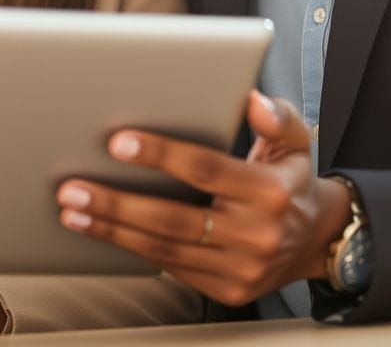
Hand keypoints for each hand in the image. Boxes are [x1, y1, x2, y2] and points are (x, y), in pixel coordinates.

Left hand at [54, 91, 351, 306]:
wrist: (316, 241)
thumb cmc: (291, 183)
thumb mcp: (295, 142)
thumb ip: (276, 117)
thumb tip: (250, 100)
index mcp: (268, 192)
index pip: (205, 169)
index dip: (160, 155)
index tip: (118, 142)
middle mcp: (254, 235)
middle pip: (173, 218)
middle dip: (118, 202)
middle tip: (74, 187)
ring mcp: (239, 268)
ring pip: (164, 248)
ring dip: (112, 229)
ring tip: (73, 210)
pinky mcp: (225, 289)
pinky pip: (169, 266)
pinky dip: (131, 248)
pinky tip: (102, 230)